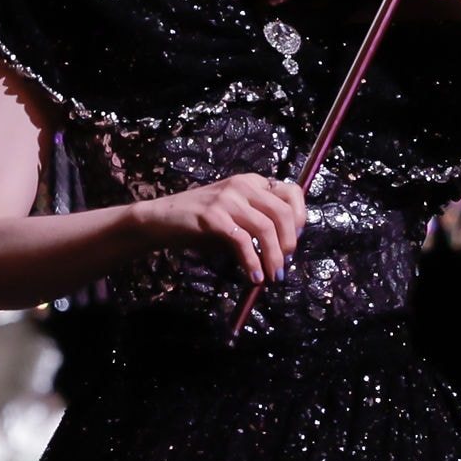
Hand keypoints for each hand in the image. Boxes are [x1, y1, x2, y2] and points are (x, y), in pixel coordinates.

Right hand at [138, 172, 308, 285]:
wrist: (160, 220)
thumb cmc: (199, 224)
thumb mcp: (234, 218)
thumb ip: (257, 227)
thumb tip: (284, 254)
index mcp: (252, 183)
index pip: (292, 193)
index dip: (300, 220)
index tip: (293, 244)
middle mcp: (243, 185)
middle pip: (284, 213)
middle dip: (289, 244)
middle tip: (282, 267)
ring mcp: (227, 199)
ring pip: (266, 228)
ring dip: (273, 258)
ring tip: (271, 278)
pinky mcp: (212, 215)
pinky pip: (242, 241)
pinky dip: (252, 262)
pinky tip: (253, 277)